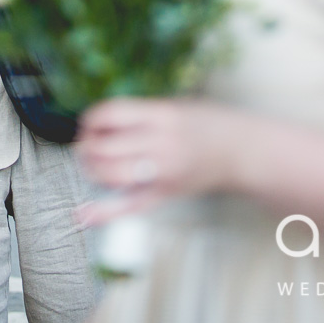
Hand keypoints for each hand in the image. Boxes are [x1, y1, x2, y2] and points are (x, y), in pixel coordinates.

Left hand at [74, 97, 240, 225]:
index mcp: (162, 116)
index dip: (91, 120)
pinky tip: (83, 214)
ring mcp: (163, 171)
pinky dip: (104, 212)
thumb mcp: (173, 107)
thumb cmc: (206, 124)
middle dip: (86, 147)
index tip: (87, 123)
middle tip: (85, 146)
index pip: (111, 115)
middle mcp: (161, 143)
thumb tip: (99, 125)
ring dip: (91, 170)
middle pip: (106, 147)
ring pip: (111, 175)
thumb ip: (139, 116)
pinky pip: (130, 206)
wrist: (240, 150)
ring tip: (91, 164)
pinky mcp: (165, 193)